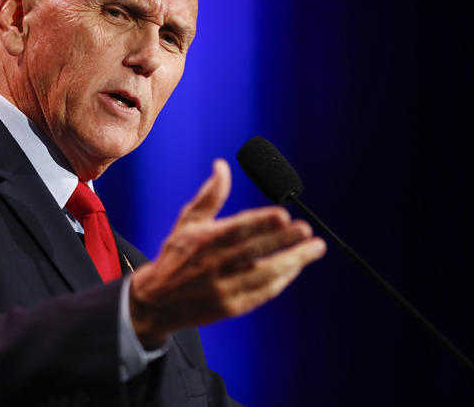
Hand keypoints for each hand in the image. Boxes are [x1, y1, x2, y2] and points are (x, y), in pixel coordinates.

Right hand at [129, 158, 326, 347]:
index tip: (284, 215)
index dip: (261, 223)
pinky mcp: (230, 308)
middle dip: (284, 241)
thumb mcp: (188, 222)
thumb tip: (222, 166)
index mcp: (205, 240)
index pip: (238, 230)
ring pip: (265, 274)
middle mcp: (215, 264)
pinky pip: (262, 293)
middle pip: (256, 251)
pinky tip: (294, 267)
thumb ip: (210, 196)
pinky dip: (280, 280)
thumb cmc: (177, 254)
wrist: (158, 300)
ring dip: (293, 261)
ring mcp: (223, 288)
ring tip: (314, 249)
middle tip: (307, 231)